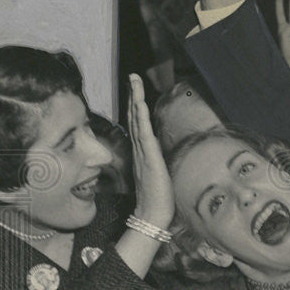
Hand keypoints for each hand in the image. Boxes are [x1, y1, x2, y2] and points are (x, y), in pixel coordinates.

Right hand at [128, 74, 173, 228]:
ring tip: (134, 81)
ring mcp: (143, 153)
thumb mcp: (157, 173)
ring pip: (137, 121)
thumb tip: (157, 150)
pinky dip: (141, 118)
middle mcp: (139, 149)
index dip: (135, 105)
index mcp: (142, 152)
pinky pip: (144, 134)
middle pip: (134, 117)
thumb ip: (155, 159)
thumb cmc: (157, 198)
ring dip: (135, 99)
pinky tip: (140, 105)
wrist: (153, 214)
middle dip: (133, 95)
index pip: (137, 123)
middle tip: (131, 76)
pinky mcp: (150, 159)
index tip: (134, 88)